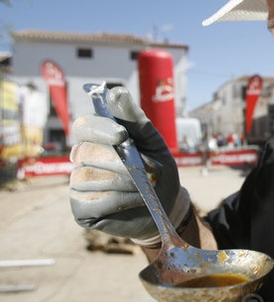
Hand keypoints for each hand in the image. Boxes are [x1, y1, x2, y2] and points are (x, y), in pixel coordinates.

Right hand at [69, 86, 189, 245]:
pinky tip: (132, 201)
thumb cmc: (158, 169)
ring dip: (123, 183)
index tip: (122, 135)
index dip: (100, 129)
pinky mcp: (81, 209)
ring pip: (89, 178)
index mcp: (97, 138)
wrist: (166, 205)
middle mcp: (82, 159)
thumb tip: (116, 92)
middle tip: (143, 170)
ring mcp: (79, 184)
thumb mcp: (153, 143)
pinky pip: (91, 202)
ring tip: (143, 187)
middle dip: (120, 161)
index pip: (84, 126)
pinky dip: (117, 201)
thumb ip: (135, 119)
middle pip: (87, 152)